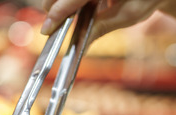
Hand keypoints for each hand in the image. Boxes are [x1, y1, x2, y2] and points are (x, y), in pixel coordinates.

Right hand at [41, 0, 164, 39]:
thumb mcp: (128, 15)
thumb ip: (101, 28)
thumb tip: (79, 47)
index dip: (57, 14)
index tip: (47, 29)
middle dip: (54, 7)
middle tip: (55, 25)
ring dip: (63, 3)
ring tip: (72, 14)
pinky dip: (70, 1)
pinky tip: (82, 6)